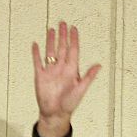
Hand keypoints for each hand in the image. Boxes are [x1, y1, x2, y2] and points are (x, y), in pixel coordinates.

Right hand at [32, 21, 100, 136]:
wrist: (56, 113)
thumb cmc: (70, 103)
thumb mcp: (81, 90)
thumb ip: (89, 76)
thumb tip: (99, 65)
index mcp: (71, 70)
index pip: (73, 51)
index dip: (74, 39)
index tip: (74, 28)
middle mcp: (61, 68)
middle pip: (62, 48)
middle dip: (63, 35)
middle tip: (63, 23)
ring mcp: (51, 71)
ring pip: (50, 51)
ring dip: (51, 40)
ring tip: (52, 29)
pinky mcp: (41, 75)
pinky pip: (38, 61)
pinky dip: (36, 53)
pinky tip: (36, 44)